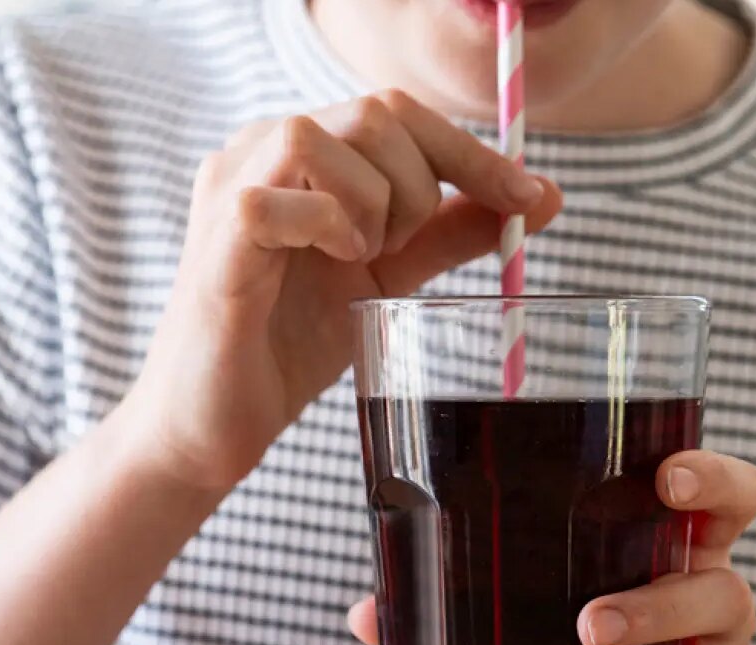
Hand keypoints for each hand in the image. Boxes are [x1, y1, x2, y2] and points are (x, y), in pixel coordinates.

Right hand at [122, 90, 563, 492]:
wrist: (218, 422)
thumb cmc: (291, 341)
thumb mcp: (391, 277)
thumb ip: (451, 232)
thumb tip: (540, 198)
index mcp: (301, 150)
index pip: (398, 110)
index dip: (470, 151)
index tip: (530, 198)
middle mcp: (258, 149)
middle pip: (374, 112)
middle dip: (421, 186)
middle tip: (405, 251)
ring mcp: (229, 185)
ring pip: (323, 138)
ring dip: (372, 205)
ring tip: (359, 259)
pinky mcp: (215, 236)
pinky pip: (279, 200)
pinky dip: (327, 229)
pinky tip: (330, 263)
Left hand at [349, 450, 755, 644]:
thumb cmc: (593, 639)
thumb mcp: (547, 604)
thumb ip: (465, 598)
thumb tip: (369, 614)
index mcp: (678, 554)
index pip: (730, 499)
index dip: (713, 482)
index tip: (670, 480)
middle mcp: (715, 612)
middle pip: (721, 593)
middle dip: (657, 606)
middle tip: (589, 626)